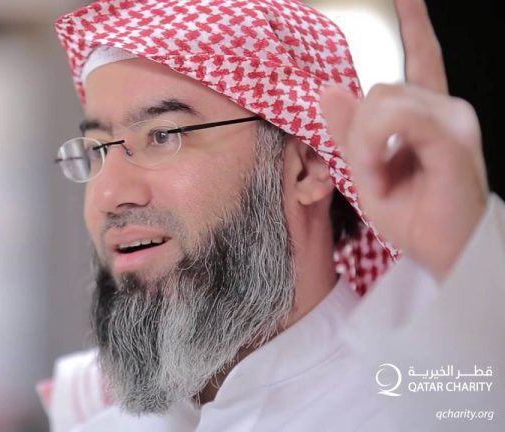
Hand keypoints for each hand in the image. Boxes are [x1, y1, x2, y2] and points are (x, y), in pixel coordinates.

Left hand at [320, 0, 488, 281]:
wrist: (445, 252)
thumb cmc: (414, 215)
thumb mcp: (366, 169)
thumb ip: (348, 129)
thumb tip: (329, 87)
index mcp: (428, 113)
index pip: (421, 55)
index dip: (413, 21)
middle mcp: (446, 108)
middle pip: (378, 89)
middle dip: (359, 133)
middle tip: (373, 172)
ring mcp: (453, 119)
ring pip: (382, 100)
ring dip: (365, 143)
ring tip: (381, 176)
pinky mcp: (452, 137)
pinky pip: (397, 118)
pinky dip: (375, 144)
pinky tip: (384, 168)